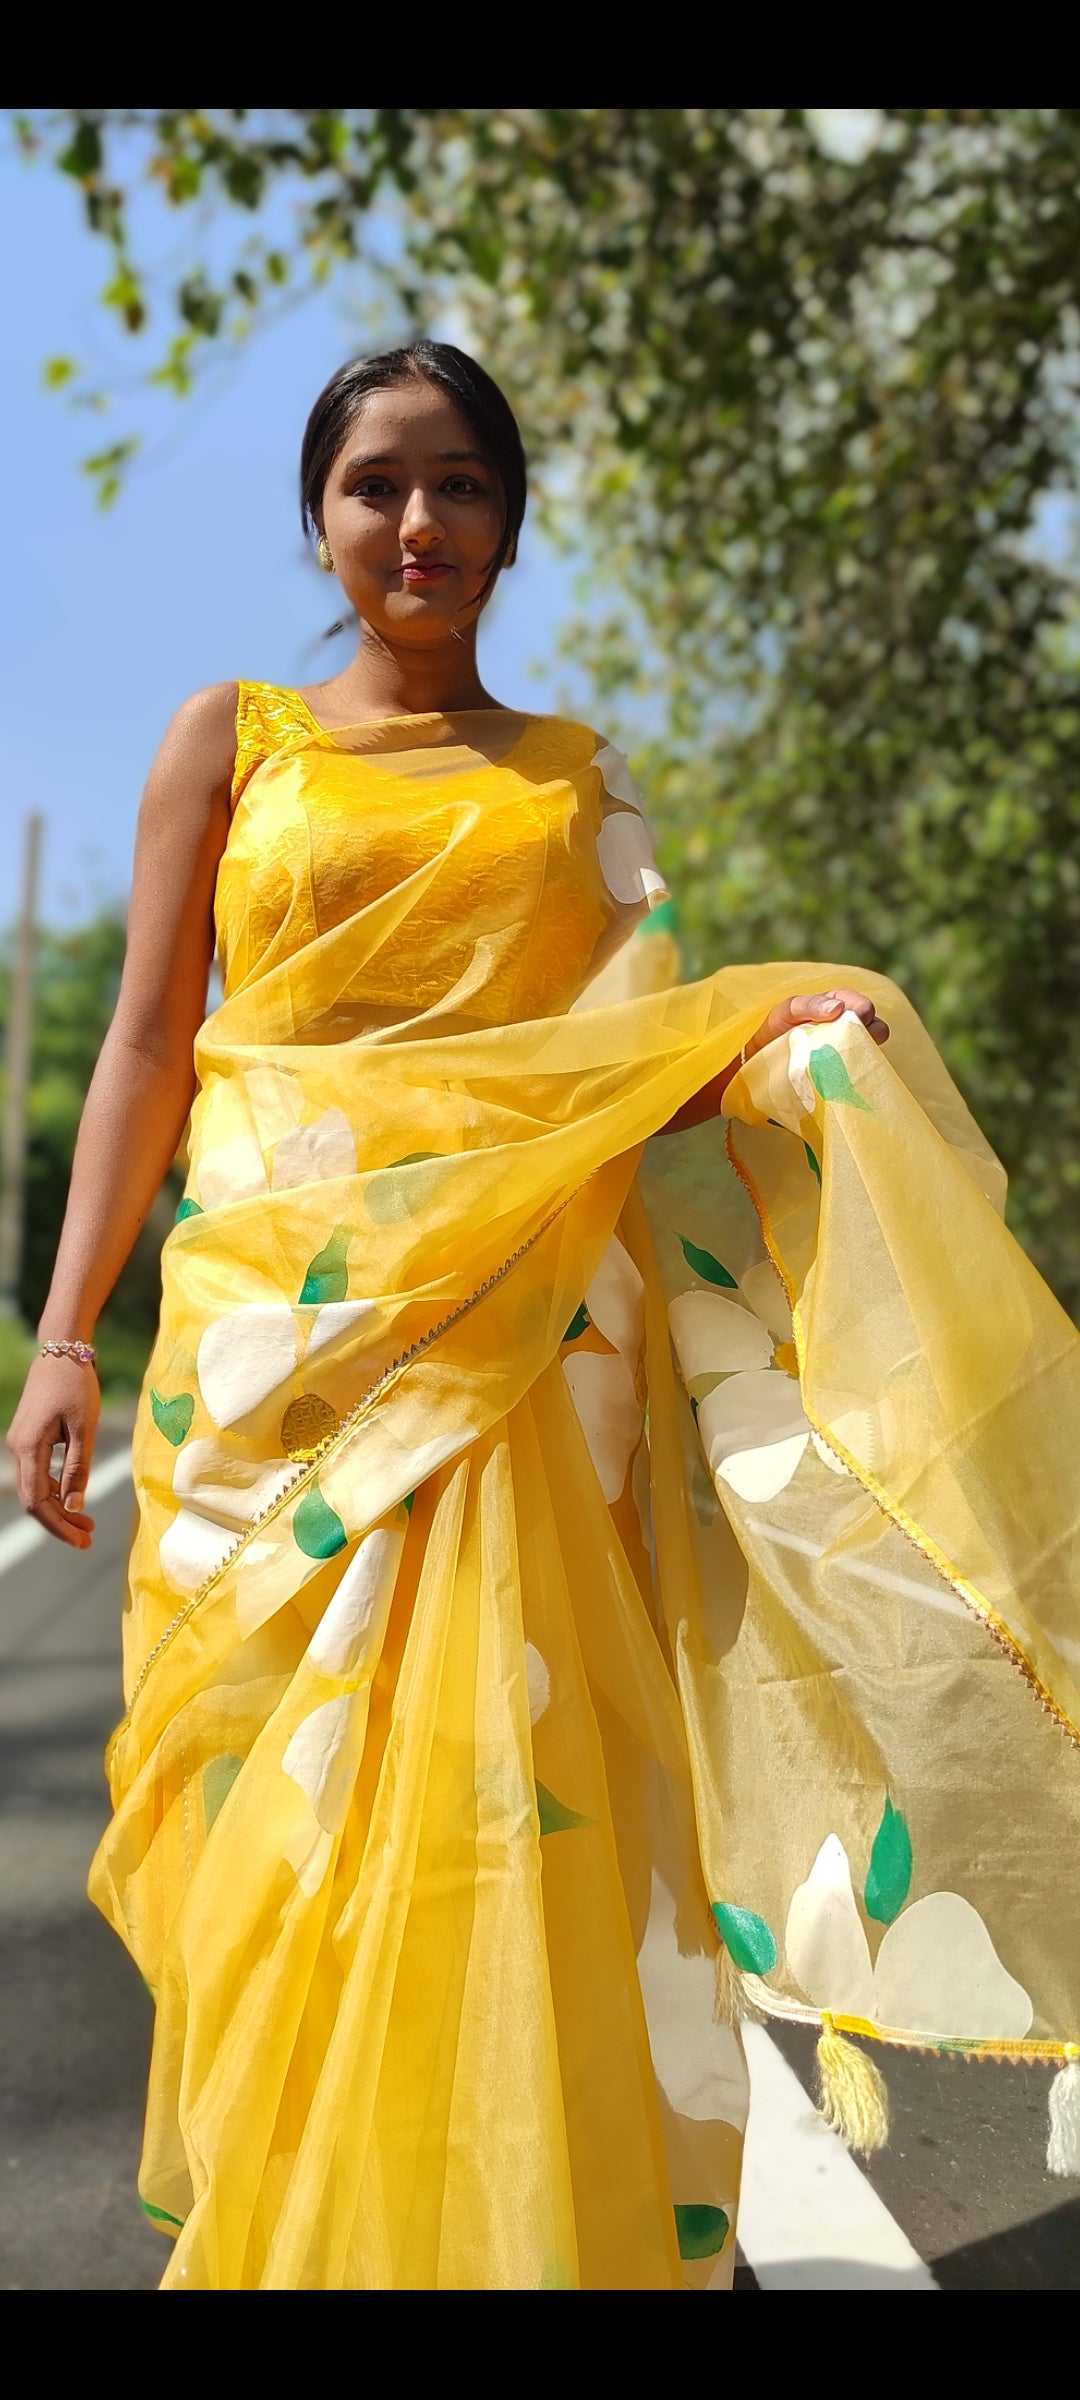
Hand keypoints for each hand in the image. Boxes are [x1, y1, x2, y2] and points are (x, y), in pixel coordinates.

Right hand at [6, 1352, 98, 1548]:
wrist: (62, 1350)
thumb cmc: (76, 1386)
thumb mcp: (85, 1428)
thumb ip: (78, 1468)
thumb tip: (75, 1505)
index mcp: (28, 1448)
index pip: (37, 1502)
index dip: (58, 1526)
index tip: (82, 1541)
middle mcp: (17, 1448)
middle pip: (34, 1499)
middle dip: (60, 1522)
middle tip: (89, 1538)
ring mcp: (21, 1443)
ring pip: (36, 1487)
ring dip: (60, 1507)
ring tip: (88, 1523)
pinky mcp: (29, 1437)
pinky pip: (39, 1473)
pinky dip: (56, 1489)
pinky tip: (75, 1497)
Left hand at [744, 988, 889, 1062]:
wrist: (761, 1062)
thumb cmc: (776, 1030)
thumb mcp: (788, 1010)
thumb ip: (810, 1005)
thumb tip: (838, 1008)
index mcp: (838, 1007)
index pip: (862, 1005)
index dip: (863, 1010)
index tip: (858, 1017)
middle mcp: (848, 1028)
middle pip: (875, 1026)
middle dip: (871, 1030)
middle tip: (855, 1038)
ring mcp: (847, 1051)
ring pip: (872, 1049)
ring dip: (867, 1051)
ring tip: (852, 1056)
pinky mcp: (844, 1072)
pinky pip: (861, 1070)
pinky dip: (859, 1069)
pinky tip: (848, 1072)